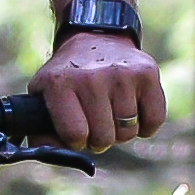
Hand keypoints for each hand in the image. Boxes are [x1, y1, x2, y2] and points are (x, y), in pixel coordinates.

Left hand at [34, 27, 164, 154]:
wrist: (96, 38)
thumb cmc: (68, 77)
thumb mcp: (43, 96)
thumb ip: (41, 131)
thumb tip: (53, 156)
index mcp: (60, 84)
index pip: (75, 136)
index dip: (77, 140)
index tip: (76, 130)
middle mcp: (92, 77)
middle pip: (104, 138)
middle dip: (99, 138)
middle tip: (95, 120)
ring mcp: (122, 74)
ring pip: (128, 132)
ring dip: (120, 130)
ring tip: (111, 111)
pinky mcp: (147, 73)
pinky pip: (154, 121)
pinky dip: (145, 124)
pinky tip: (133, 108)